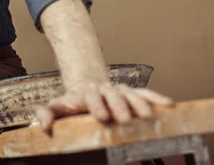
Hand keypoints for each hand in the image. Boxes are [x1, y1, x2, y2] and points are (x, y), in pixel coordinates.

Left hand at [35, 80, 173, 133]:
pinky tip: (168, 104)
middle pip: (112, 95)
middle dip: (119, 105)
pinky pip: (144, 93)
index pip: (90, 97)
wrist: (85, 85)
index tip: (102, 116)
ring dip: (139, 103)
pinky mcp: (130, 92)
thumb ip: (46, 114)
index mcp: (84, 94)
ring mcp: (117, 90)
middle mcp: (103, 90)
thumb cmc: (71, 103)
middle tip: (125, 118)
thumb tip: (44, 127)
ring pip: (130, 93)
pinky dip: (155, 98)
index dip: (96, 105)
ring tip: (147, 115)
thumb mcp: (55, 106)